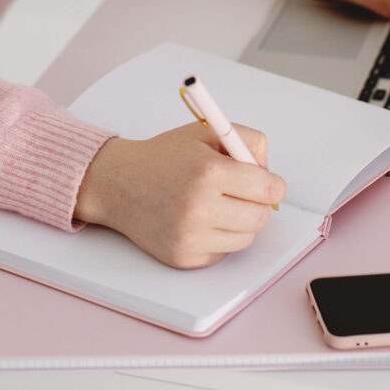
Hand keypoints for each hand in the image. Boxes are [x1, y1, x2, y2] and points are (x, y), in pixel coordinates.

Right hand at [74, 122, 285, 268]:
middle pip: (261, 217)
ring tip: (217, 204)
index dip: (272, 184)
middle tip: (241, 192)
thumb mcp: (206, 132)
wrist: (117, 183)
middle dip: (257, 203)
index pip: (268, 189)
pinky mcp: (184, 258)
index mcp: (208, 171)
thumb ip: (247, 140)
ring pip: (246, 238)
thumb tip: (270, 172)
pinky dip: (220, 238)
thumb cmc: (163, 157)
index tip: (265, 182)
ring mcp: (190, 237)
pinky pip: (224, 253)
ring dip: (240, 222)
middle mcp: (199, 207)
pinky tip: (200, 221)